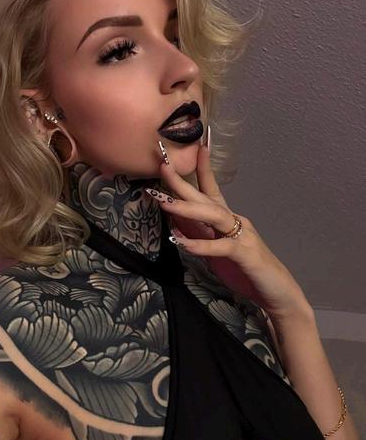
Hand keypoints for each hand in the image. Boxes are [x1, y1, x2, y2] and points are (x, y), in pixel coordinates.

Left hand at [151, 144, 309, 321]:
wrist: (277, 292)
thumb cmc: (246, 271)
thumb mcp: (217, 253)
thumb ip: (199, 237)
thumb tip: (174, 226)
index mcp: (228, 220)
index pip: (213, 189)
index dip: (202, 168)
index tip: (194, 147)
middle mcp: (235, 222)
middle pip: (205, 197)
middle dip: (182, 182)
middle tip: (162, 166)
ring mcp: (242, 236)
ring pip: (213, 215)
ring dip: (187, 208)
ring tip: (164, 202)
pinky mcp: (245, 254)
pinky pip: (220, 246)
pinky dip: (201, 244)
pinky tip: (183, 243)